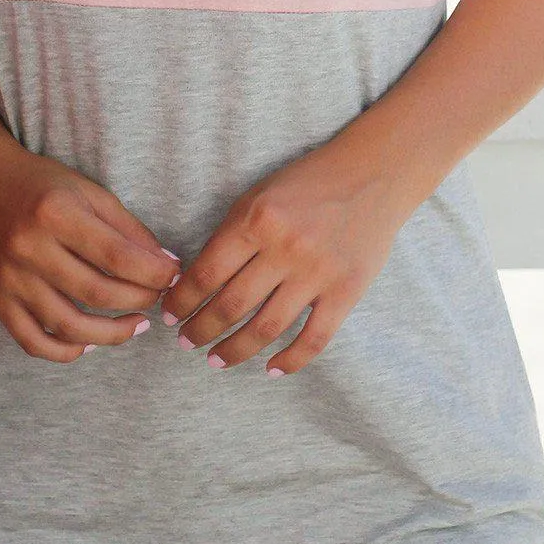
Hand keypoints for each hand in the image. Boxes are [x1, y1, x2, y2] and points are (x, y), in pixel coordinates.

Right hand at [0, 146, 180, 363]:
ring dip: (111, 335)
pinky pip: (33, 342)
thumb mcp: (90, 193)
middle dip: (139, 301)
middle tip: (158, 299)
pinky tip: (89, 343)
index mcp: (56, 213)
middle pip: (97, 294)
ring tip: (136, 325)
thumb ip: (129, 229)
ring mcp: (9, 278)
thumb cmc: (43, 185)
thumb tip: (168, 266)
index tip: (174, 276)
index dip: (154, 273)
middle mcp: (29, 248)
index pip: (117, 257)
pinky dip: (65, 351)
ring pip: (68, 326)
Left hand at [160, 143, 405, 374]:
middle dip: (201, 329)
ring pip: (266, 328)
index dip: (182, 300)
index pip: (207, 273)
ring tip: (216, 359)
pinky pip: (314, 338)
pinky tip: (271, 369)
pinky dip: (291, 360)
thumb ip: (231, 235)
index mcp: (256, 219)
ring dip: (235, 350)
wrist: (373, 174)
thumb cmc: (308, 183)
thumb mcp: (260, 196)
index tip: (170, 315)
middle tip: (187, 342)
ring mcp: (317, 272)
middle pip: (231, 305)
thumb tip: (196, 281)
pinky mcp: (346, 291)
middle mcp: (285, 247)